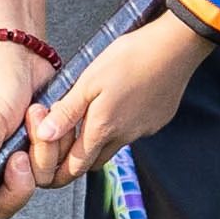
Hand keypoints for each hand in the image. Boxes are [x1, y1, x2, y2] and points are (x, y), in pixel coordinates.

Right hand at [0, 38, 54, 218]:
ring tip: (34, 119)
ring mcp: (2, 163)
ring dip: (38, 156)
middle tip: (20, 158)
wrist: (23, 54)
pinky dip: (51, 148)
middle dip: (15, 188)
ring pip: (26, 190)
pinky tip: (44, 118)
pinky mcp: (29, 155)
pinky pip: (47, 172)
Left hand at [24, 14, 212, 189]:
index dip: (59, 172)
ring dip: (100, 140)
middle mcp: (126, 136)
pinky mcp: (158, 120)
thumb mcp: (89, 80)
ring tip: (89, 116)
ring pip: (115, 145)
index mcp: (104, 128)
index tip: (48, 168)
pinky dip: (122, 125)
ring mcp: (145, 129)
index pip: (76, 167)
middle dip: (77, 158)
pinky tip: (119, 101)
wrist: (175, 47)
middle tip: (64, 141)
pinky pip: (134, 131)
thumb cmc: (129, 57)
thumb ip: (67, 111)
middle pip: (95, 161)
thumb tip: (44, 136)